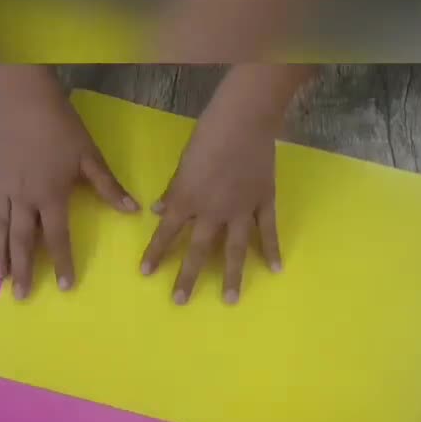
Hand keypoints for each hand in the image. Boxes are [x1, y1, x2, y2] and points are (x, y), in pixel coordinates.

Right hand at [0, 67, 138, 298]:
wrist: (27, 98)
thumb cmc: (63, 128)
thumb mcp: (91, 158)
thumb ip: (108, 187)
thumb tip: (133, 210)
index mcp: (51, 196)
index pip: (58, 237)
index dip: (63, 262)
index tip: (64, 286)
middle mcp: (24, 198)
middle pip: (24, 241)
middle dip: (24, 269)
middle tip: (21, 295)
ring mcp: (3, 187)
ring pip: (1, 227)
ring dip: (0, 254)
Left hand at [140, 84, 281, 304]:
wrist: (245, 119)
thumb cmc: (208, 134)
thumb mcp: (184, 161)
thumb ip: (174, 189)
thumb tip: (159, 210)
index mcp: (188, 198)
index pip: (167, 232)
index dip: (155, 252)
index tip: (145, 273)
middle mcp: (212, 211)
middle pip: (199, 250)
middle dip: (188, 277)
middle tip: (180, 302)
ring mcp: (241, 210)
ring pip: (235, 249)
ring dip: (233, 276)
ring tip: (231, 300)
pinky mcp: (264, 202)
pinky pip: (268, 231)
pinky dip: (272, 250)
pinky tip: (275, 270)